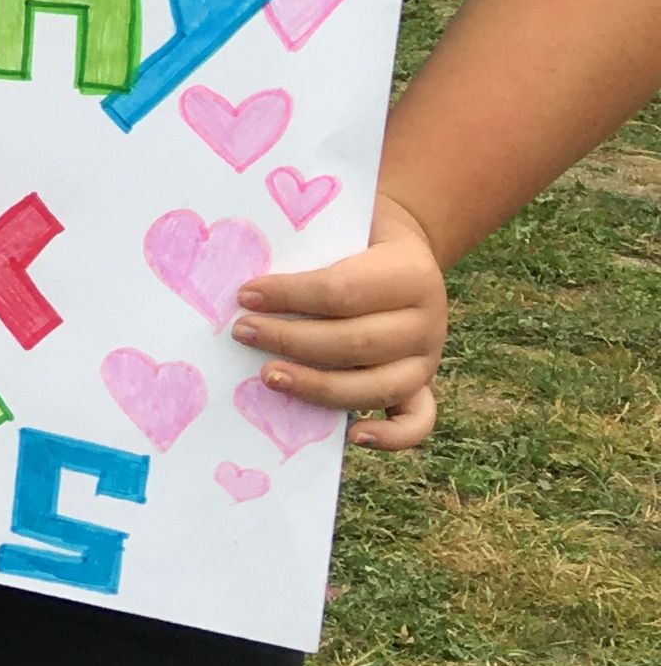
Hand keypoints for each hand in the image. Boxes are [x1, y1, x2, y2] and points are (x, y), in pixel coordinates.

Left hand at [234, 192, 446, 448]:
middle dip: (290, 341)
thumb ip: (306, 249)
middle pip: (354, 343)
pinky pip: (417, 421)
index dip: (289, 296)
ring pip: (375, 386)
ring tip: (267, 377)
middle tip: (242, 332)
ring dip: (317, 386)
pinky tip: (353, 436)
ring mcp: (427, 359)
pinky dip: (392, 437)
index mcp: (411, 274)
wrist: (398, 249)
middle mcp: (427, 321)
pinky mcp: (422, 386)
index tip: (244, 295)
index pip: (342, 292)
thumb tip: (239, 273)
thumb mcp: (338, 229)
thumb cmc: (352, 239)